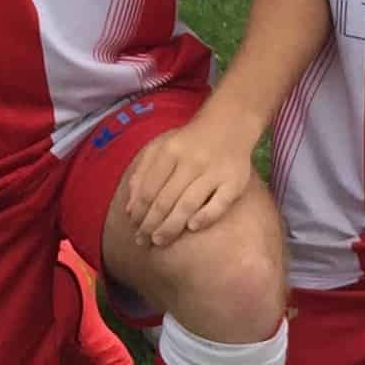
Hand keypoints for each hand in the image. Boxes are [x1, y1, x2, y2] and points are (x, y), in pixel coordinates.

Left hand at [116, 101, 266, 248]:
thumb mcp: (161, 147)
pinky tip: (191, 228)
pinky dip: (205, 216)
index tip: (133, 226)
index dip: (139, 210)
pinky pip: (220, 203)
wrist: (230, 123)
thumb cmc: (189, 141)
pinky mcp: (235, 182)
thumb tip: (130, 208)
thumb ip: (143, 173)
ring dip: (171, 226)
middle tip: (142, 241)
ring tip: (158, 241)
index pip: (149, 187)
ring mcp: (214, 172)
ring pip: (188, 203)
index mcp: (170, 151)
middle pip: (166, 199)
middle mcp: (191, 161)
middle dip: (151, 223)